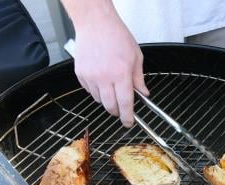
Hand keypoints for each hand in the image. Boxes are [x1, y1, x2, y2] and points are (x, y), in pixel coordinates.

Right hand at [67, 0, 148, 126]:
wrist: (95, 23)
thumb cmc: (116, 36)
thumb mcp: (136, 57)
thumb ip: (139, 78)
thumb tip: (143, 93)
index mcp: (121, 74)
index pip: (125, 103)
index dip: (128, 116)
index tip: (129, 123)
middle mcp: (104, 77)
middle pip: (110, 106)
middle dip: (117, 112)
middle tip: (122, 110)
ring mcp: (90, 76)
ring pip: (99, 100)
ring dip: (107, 100)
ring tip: (112, 87)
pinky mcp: (80, 74)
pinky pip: (89, 91)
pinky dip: (96, 91)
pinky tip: (101, 80)